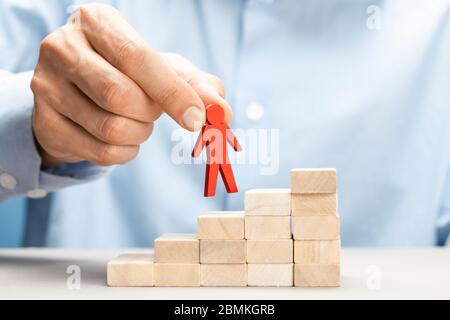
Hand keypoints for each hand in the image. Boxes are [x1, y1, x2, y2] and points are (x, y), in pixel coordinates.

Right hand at [31, 4, 231, 167]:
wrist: (81, 90)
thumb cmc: (129, 73)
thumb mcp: (165, 69)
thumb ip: (197, 85)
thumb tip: (222, 112)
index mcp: (96, 22)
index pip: (137, 58)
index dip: (172, 92)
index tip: (197, 118)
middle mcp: (62, 48)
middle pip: (121, 96)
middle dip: (150, 113)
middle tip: (152, 110)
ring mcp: (46, 87)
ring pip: (111, 128)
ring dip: (139, 133)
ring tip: (135, 120)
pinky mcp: (44, 123)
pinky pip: (101, 152)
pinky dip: (125, 152)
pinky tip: (120, 137)